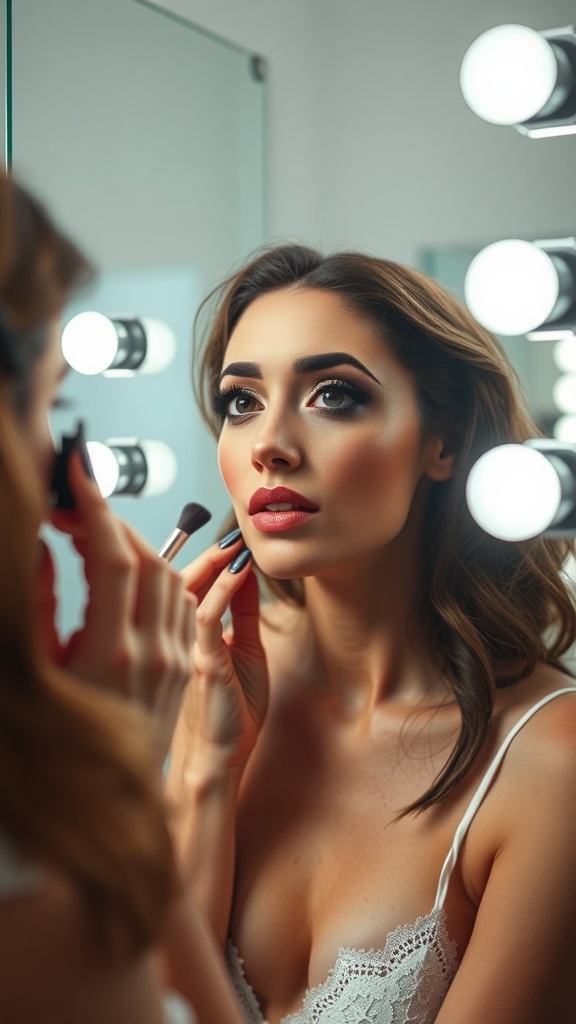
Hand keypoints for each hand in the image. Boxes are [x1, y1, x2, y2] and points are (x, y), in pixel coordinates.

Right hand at [48, 451, 195, 756]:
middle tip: (73, 506)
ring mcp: (173, 663)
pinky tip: (131, 569)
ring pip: (170, 579)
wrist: (101, 807)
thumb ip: (40, 607)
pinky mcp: (183, 670)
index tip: (77, 476)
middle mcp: (152, 654)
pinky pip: (181, 606)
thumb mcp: (39, 672)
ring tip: (97, 531)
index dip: (96, 510)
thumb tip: (39, 550)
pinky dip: (159, 575)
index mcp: (112, 653)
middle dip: (111, 521)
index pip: (114, 558)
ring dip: (136, 544)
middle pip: (148, 560)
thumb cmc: (60, 746)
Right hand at [178, 537, 268, 770]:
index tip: (233, 538)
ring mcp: (188, 648)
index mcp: (189, 632)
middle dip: (204, 552)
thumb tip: (248, 573)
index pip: (189, 582)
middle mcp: (180, 636)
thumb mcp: (246, 649)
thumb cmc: (233, 709)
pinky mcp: (202, 663)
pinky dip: (222, 590)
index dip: (207, 556)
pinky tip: (238, 573)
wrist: (224, 756)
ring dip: (212, 563)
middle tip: (234, 534)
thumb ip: (244, 613)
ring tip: (235, 546)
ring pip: (186, 592)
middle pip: (180, 579)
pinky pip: (206, 618)